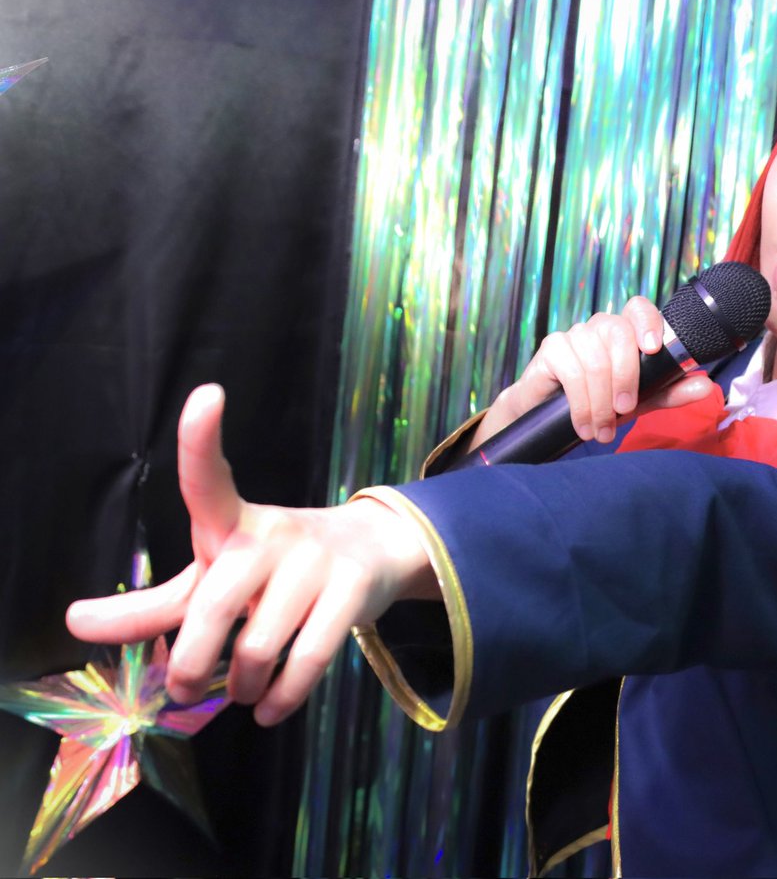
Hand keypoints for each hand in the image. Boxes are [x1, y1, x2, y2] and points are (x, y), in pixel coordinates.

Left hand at [66, 384, 436, 725]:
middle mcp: (273, 534)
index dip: (203, 437)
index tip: (207, 397)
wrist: (371, 553)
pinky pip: (310, 659)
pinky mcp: (353, 590)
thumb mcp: (211, 576)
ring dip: (242, 687)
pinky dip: (284, 697)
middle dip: (192, 664)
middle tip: (186, 691)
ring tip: (241, 696)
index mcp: (231, 521)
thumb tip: (74, 622)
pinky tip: (270, 709)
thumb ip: (149, 606)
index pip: (210, 476)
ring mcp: (318, 561)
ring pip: (260, 646)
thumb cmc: (273, 567)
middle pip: (213, 608)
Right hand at [476, 296, 715, 444]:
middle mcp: (600, 327)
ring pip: (595, 358)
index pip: (638, 308)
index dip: (647, 322)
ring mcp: (574, 335)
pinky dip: (581, 402)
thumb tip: (706, 385)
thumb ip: (670, 391)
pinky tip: (583, 424)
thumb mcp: (640, 400)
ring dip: (600, 402)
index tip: (652, 349)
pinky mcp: (551, 348)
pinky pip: (571, 370)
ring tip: (602, 431)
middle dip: (625, 377)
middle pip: (618, 332)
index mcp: (625, 332)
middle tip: (624, 411)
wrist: (551, 417)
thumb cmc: (601, 401)